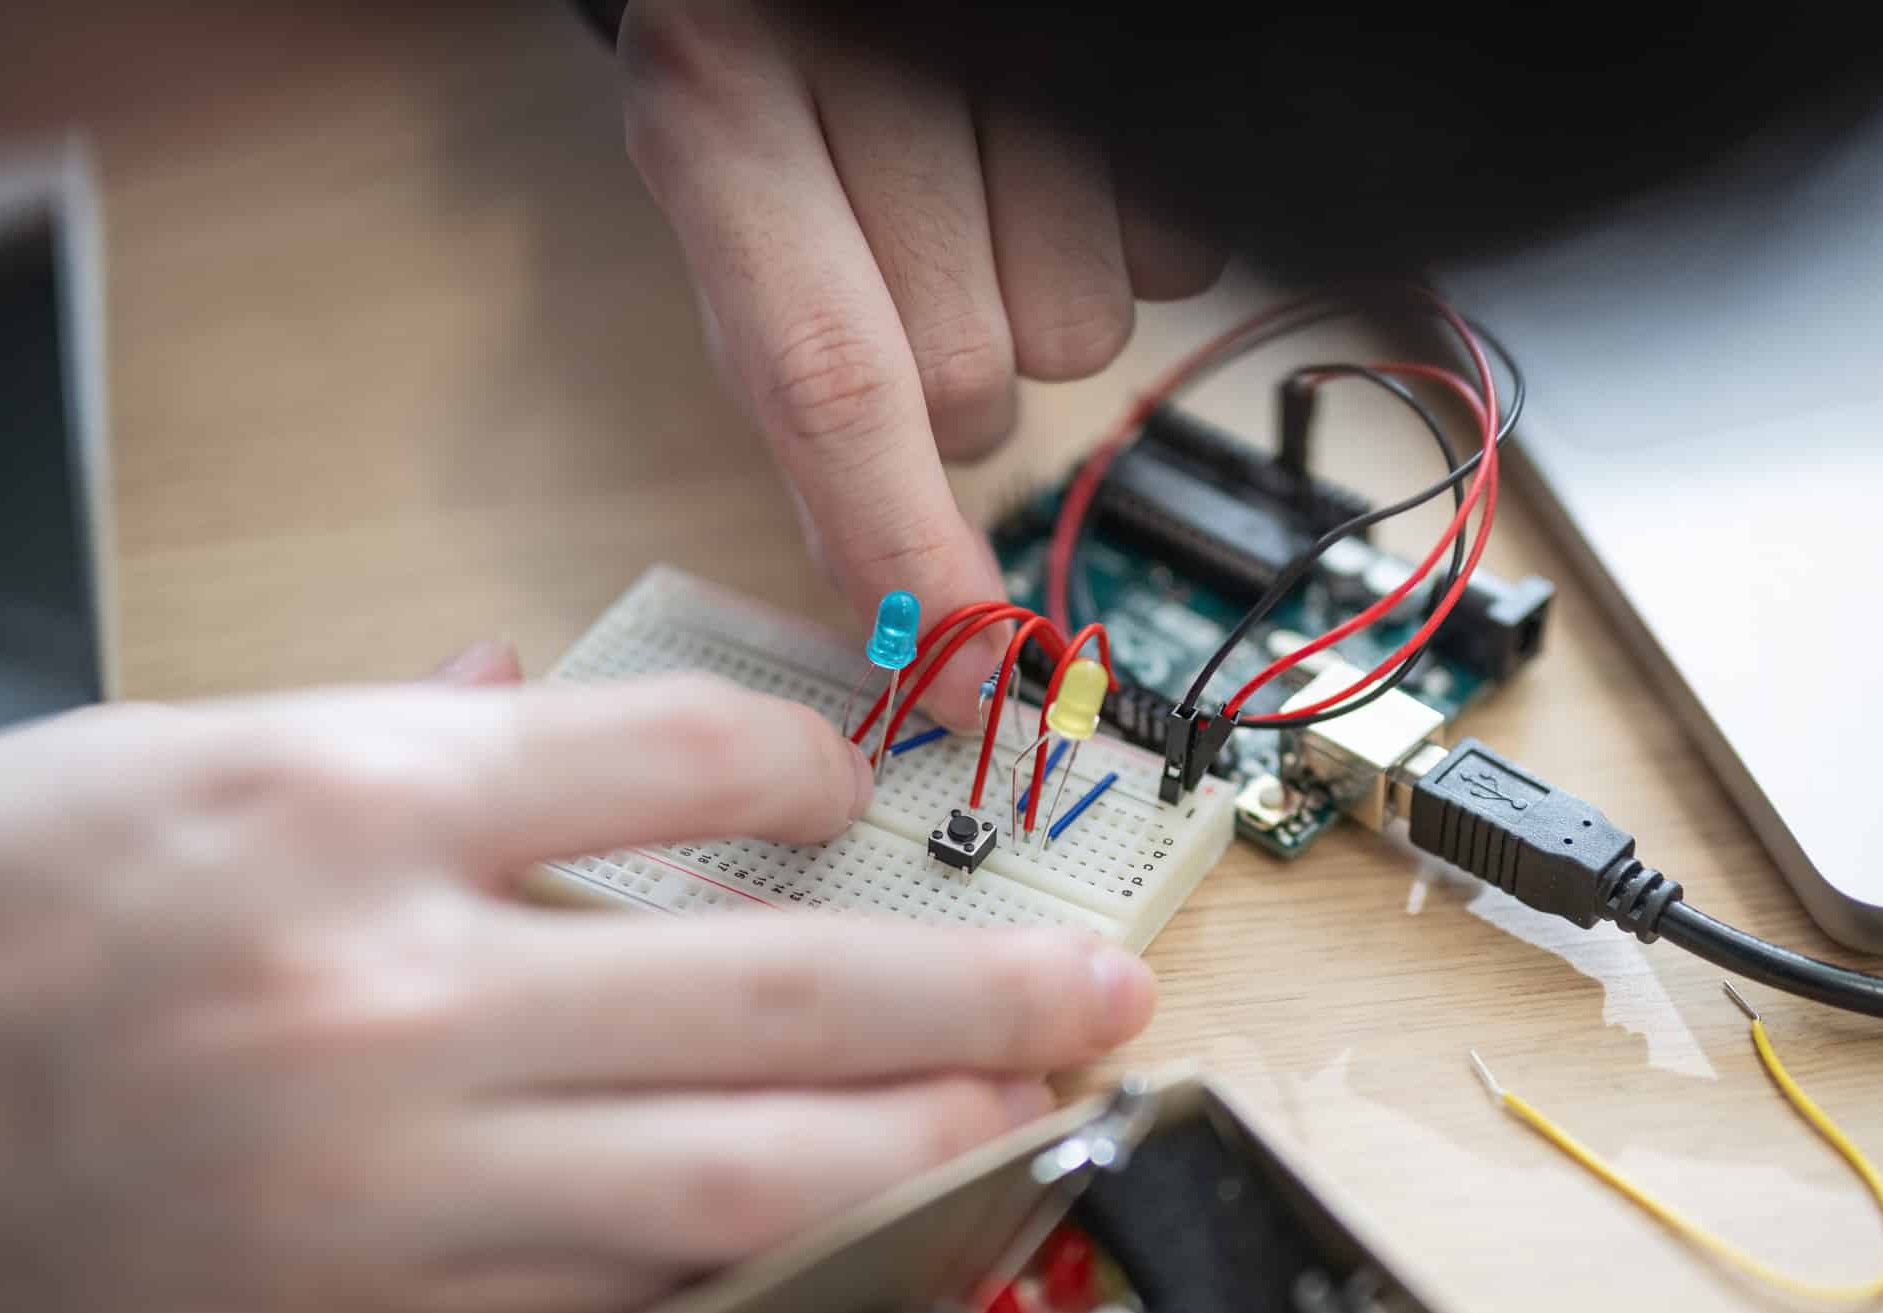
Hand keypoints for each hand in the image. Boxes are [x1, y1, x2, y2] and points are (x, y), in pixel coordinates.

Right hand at [0, 648, 1153, 1312]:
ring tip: (1031, 1121)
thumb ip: (387, 732)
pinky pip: (605, 1285)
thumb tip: (535, 696)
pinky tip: (836, 1231)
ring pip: (732, 1176)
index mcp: (341, 799)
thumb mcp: (155, 751)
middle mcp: (394, 986)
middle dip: (970, 992)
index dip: (806, 765)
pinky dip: (738, 1253)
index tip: (850, 780)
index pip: (669, 757)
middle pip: (770, 990)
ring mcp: (388, 1173)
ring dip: (914, 1147)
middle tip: (1097, 989)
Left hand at [615, 0, 1224, 719]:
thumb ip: (793, 376)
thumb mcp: (728, 206)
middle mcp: (855, 62)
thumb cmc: (778, 80)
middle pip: (967, 382)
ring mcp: (1007, 57)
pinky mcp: (1118, 73)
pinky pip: (1167, 256)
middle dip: (952, 404)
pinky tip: (1050, 177)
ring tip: (978, 211)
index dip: (903, 551)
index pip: (827, 383)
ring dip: (1038, 315)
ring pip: (1079, 334)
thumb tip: (900, 602)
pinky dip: (1122, 248)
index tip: (963, 680)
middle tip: (911, 303)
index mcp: (715, 107)